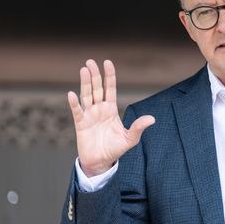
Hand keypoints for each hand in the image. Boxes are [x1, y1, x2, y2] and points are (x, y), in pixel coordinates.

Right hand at [68, 59, 154, 176]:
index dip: (109, 76)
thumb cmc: (115, 149)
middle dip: (95, 75)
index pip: (110, 89)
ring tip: (84, 69)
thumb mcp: (130, 139)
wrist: (100, 162)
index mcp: (111, 109)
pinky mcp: (81, 124)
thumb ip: (138, 127)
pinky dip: (74, 103)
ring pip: (87, 95)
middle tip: (91, 61)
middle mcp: (99, 109)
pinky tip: (72, 94)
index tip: (108, 62)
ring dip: (85, 83)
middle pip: (97, 88)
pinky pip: (77, 111)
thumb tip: (152, 119)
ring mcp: (89, 115)